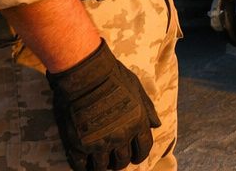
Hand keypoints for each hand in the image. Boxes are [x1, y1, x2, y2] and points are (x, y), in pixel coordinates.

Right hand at [47, 39, 159, 170]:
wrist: (86, 74)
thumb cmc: (113, 76)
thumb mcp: (137, 89)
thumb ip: (147, 109)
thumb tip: (156, 125)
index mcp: (137, 123)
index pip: (144, 149)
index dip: (140, 155)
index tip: (135, 157)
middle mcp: (120, 136)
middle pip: (122, 161)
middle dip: (120, 161)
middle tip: (114, 158)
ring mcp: (99, 142)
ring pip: (102, 166)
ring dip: (102, 165)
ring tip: (100, 161)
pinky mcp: (78, 144)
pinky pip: (80, 165)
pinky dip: (83, 167)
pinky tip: (84, 163)